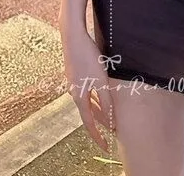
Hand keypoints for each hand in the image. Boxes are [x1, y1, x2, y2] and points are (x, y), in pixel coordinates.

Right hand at [61, 27, 115, 150]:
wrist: (73, 36)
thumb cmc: (87, 57)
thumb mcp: (101, 81)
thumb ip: (106, 101)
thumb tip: (110, 121)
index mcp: (79, 96)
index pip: (89, 123)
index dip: (97, 136)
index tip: (105, 146)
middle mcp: (73, 91)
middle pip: (86, 112)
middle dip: (98, 122)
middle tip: (109, 131)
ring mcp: (72, 82)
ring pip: (85, 100)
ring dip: (95, 108)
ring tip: (107, 113)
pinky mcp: (74, 72)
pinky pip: (84, 90)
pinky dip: (92, 95)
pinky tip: (98, 89)